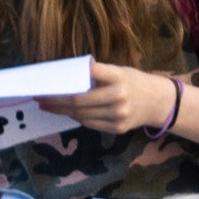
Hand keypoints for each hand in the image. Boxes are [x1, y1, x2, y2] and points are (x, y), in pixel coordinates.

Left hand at [38, 61, 177, 133]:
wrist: (159, 102)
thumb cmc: (132, 81)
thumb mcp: (118, 70)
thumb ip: (96, 73)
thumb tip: (65, 74)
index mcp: (118, 76)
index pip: (89, 73)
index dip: (68, 76)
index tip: (48, 78)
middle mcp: (119, 97)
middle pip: (79, 100)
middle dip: (55, 100)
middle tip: (39, 97)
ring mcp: (119, 115)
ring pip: (82, 114)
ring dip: (61, 110)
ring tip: (47, 105)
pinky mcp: (118, 129)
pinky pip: (90, 123)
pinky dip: (75, 117)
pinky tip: (64, 112)